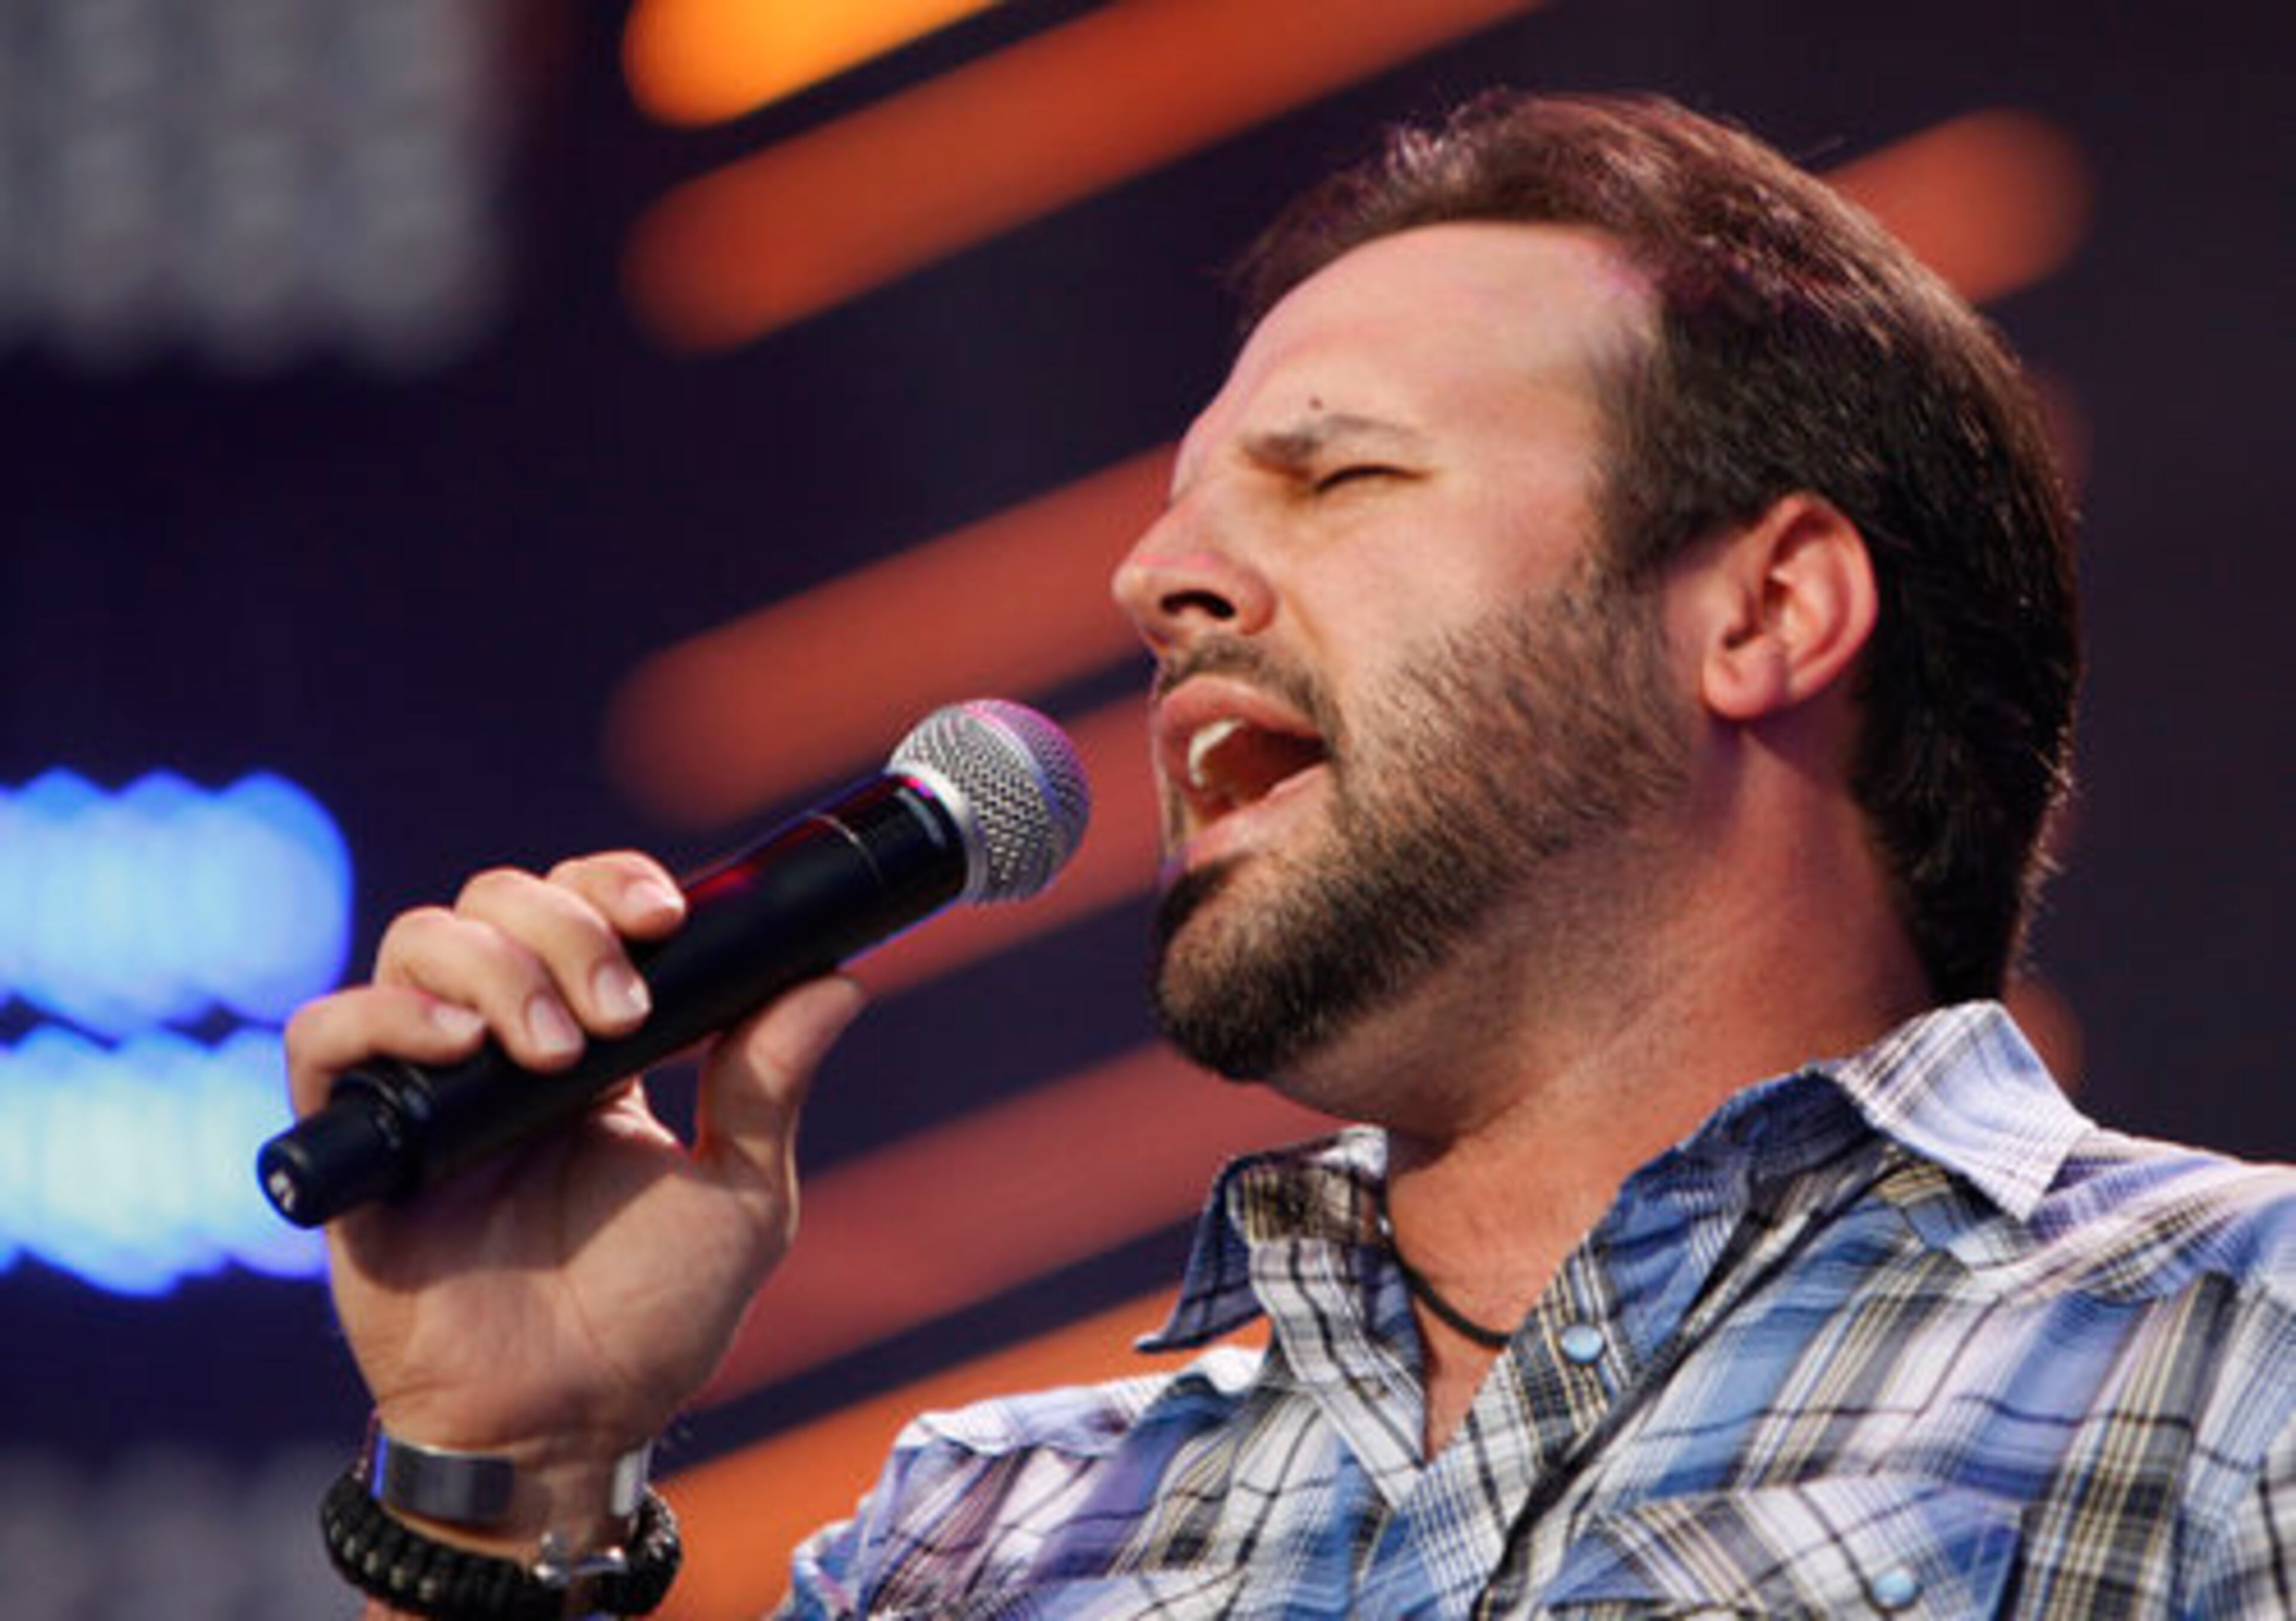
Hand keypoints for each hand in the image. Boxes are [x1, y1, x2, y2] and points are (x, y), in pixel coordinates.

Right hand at [284, 851, 865, 1540]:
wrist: (572, 1423)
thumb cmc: (654, 1316)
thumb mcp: (740, 1192)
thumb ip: (771, 1085)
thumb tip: (838, 983)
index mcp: (593, 1044)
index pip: (580, 906)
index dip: (613, 886)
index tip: (666, 917)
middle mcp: (501, 1046)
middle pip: (499, 902)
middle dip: (568, 930)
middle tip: (624, 1015)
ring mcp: (425, 1088)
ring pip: (421, 941)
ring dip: (496, 968)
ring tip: (557, 1053)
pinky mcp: (359, 1145)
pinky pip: (325, 1036)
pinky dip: (382, 1015)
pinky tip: (456, 1046)